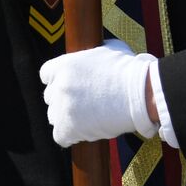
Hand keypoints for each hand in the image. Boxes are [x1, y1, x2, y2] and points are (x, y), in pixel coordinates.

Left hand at [40, 38, 156, 146]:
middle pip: (50, 97)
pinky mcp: (67, 128)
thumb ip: (92, 53)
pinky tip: (84, 130)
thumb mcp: (108, 49)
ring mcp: (62, 108)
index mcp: (65, 64)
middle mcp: (60, 85)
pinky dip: (71, 136)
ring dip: (67, 117)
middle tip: (83, 102)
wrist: (140, 94)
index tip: (70, 85)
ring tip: (87, 117)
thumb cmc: (128, 70)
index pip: (46, 74)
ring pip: (54, 116)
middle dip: (64, 99)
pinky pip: (60, 136)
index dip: (58, 79)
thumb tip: (93, 54)